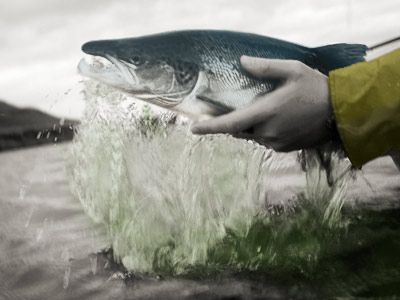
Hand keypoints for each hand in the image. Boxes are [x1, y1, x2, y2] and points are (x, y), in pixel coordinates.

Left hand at [191, 56, 333, 150]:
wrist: (341, 113)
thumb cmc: (316, 89)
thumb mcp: (292, 70)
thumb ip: (265, 67)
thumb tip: (242, 61)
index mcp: (266, 113)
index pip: (230, 124)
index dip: (210, 127)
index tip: (193, 129)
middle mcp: (268, 132)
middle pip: (239, 130)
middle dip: (233, 121)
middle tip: (232, 108)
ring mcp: (276, 143)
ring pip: (252, 135)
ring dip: (250, 125)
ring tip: (262, 109)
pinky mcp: (284, 148)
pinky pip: (265, 139)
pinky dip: (263, 130)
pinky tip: (277, 119)